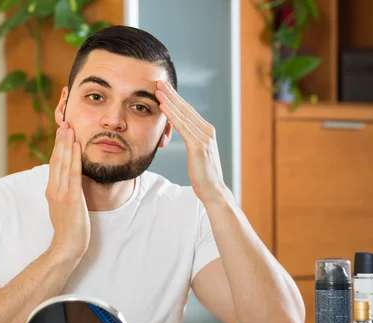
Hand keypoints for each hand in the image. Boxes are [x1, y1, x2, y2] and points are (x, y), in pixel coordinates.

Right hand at [45, 122, 89, 261]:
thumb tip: (71, 183)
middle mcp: (54, 189)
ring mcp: (61, 193)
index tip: (61, 133)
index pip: (54, 164)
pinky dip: (73, 158)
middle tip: (64, 122)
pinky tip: (76, 146)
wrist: (67, 246)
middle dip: (60, 140)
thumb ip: (65, 194)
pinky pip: (73, 174)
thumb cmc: (69, 230)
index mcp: (52, 191)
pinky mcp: (71, 198)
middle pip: (56, 159)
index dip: (57, 147)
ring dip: (66, 144)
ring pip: (62, 163)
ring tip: (69, 128)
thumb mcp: (64, 208)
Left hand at [156, 81, 226, 204]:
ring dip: (169, 101)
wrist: (214, 191)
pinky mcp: (198, 146)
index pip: (189, 111)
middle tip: (159, 81)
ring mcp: (204, 138)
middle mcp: (208, 131)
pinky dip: (172, 115)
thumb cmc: (204, 176)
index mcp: (207, 131)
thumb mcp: (198, 155)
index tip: (165, 88)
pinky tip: (163, 107)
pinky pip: (182, 127)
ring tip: (158, 89)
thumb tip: (185, 136)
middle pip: (186, 108)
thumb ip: (193, 142)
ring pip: (183, 115)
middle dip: (172, 94)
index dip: (176, 98)